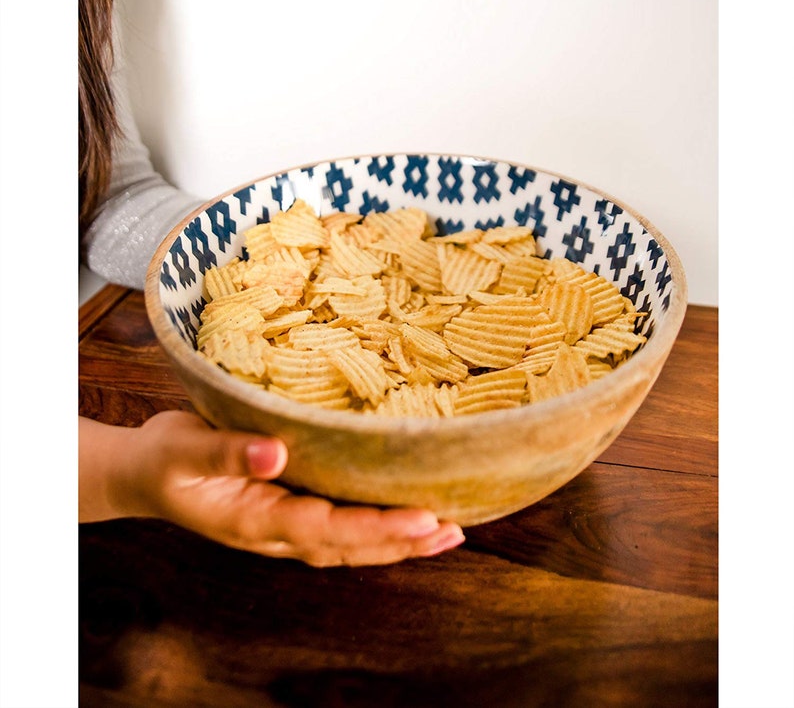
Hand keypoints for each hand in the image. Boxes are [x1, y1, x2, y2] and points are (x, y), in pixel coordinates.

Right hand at [79, 411, 464, 566]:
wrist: (144, 473)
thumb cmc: (162, 461)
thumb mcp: (182, 451)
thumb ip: (226, 451)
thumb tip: (276, 451)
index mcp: (253, 520)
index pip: (325, 530)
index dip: (375, 528)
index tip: (422, 518)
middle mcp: (276, 532)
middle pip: (348, 547)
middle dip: (401, 541)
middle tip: (452, 530)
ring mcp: (283, 527)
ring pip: (349, 544)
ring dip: (397, 542)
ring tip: (446, 532)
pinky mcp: (287, 511)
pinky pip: (339, 528)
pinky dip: (375, 528)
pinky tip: (405, 519)